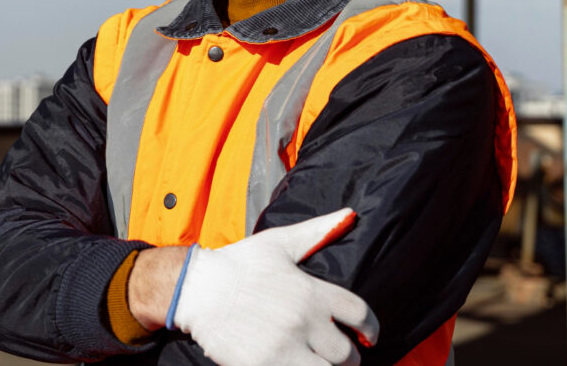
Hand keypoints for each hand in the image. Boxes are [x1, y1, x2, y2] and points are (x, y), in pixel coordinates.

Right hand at [173, 208, 378, 365]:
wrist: (196, 289)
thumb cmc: (237, 264)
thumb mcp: (278, 243)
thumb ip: (317, 231)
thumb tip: (349, 214)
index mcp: (311, 291)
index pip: (359, 314)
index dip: (370, 328)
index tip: (368, 336)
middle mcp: (303, 321)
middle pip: (347, 353)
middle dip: (347, 357)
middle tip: (339, 356)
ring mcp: (285, 348)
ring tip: (319, 365)